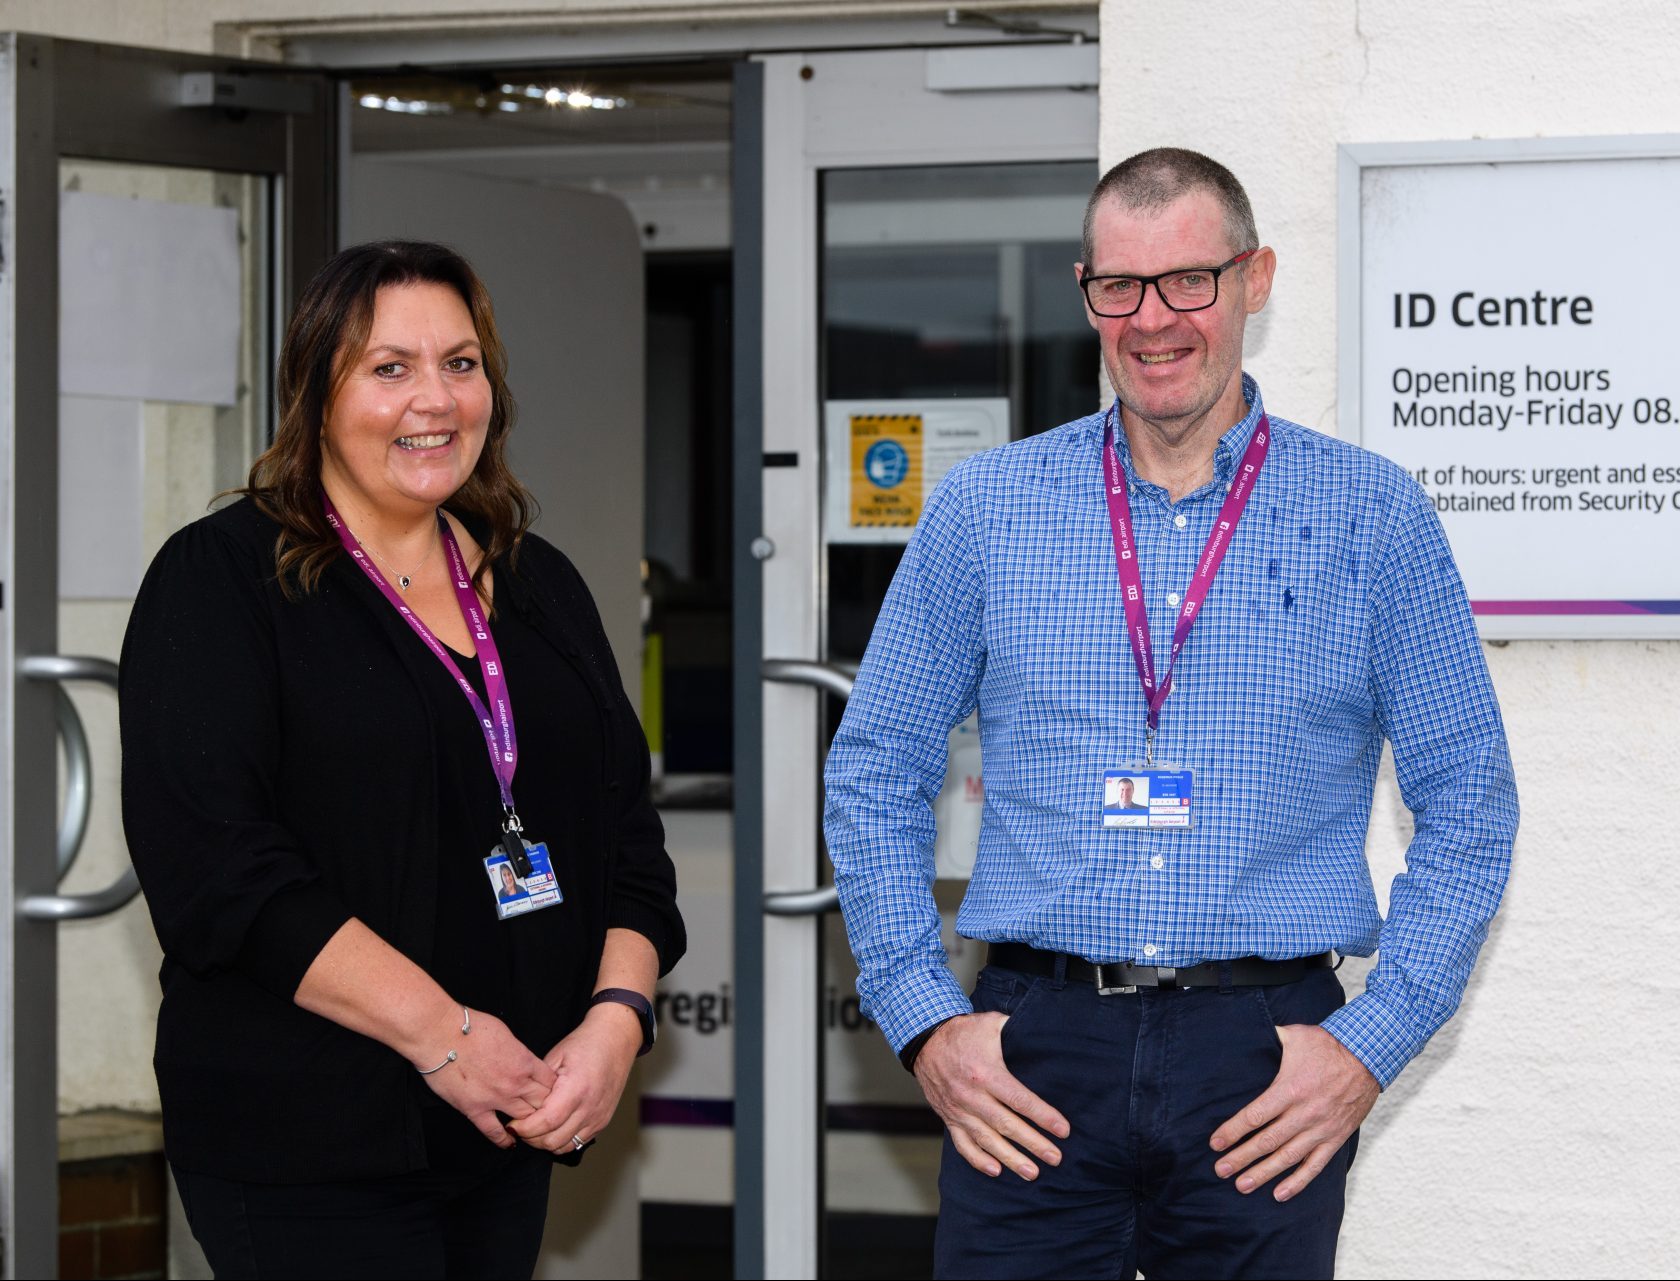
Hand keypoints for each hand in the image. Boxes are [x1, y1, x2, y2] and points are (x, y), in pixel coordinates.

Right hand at [414, 1008, 557, 1149]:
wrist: (441, 1035)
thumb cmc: (471, 1028)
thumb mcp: (507, 1033)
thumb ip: (519, 1052)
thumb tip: (523, 1060)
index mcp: (525, 1062)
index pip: (551, 1082)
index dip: (555, 1088)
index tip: (553, 1092)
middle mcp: (516, 1083)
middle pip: (543, 1102)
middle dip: (547, 1106)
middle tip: (546, 1111)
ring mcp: (496, 1099)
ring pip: (525, 1119)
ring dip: (530, 1122)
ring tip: (532, 1126)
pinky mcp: (475, 1110)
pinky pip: (493, 1131)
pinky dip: (504, 1139)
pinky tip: (510, 1143)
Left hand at [506, 1004, 641, 1153]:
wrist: (616, 1040)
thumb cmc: (586, 1044)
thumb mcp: (556, 1056)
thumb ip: (539, 1083)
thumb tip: (521, 1104)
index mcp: (576, 1089)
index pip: (546, 1122)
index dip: (525, 1128)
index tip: (512, 1124)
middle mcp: (589, 1108)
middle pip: (553, 1140)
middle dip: (531, 1138)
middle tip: (520, 1126)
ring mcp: (598, 1117)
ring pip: (565, 1146)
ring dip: (546, 1142)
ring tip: (536, 1128)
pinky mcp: (602, 1122)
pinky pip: (577, 1142)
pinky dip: (562, 1140)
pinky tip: (554, 1128)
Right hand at [913, 1012, 1069, 1180]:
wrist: (925, 1040)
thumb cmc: (963, 1032)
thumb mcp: (991, 1024)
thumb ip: (1016, 1031)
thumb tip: (1045, 1034)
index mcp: (985, 1073)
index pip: (1019, 1100)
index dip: (1043, 1116)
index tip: (1063, 1130)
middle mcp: (971, 1095)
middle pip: (1007, 1125)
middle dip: (1034, 1143)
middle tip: (1055, 1158)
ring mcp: (958, 1109)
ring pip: (987, 1140)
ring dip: (1011, 1158)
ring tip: (1032, 1173)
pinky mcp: (948, 1118)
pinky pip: (962, 1144)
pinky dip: (978, 1160)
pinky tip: (996, 1171)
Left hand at [1209, 1023, 1378, 1200]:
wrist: (1369, 1057)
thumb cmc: (1327, 1045)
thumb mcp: (1295, 1035)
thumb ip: (1268, 1038)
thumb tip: (1244, 1033)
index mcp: (1290, 1089)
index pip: (1255, 1116)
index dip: (1233, 1131)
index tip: (1215, 1143)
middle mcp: (1305, 1113)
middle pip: (1267, 1141)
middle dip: (1241, 1158)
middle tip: (1220, 1170)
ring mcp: (1321, 1129)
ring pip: (1288, 1158)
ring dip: (1263, 1173)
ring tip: (1242, 1186)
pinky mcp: (1336, 1138)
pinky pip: (1315, 1166)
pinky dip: (1297, 1182)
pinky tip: (1279, 1194)